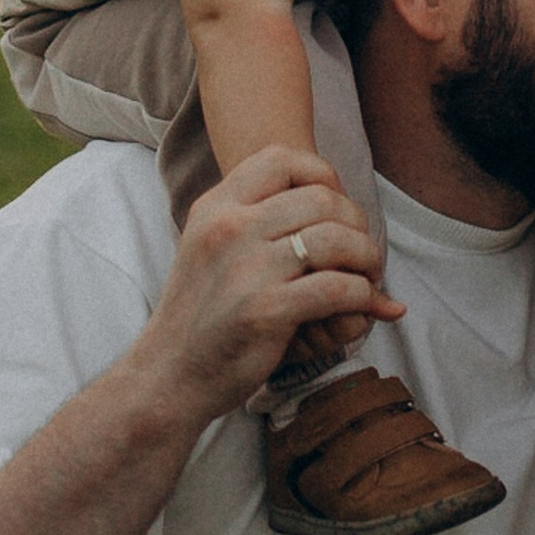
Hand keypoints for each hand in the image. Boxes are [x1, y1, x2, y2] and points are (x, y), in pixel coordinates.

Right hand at [128, 148, 400, 426]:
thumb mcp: (210, 250)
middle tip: (362, 254)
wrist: (167, 375)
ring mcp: (247, 269)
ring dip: (366, 259)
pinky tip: (363, 307)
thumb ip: (257, 225)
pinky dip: (362, 296)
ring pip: (336, 239)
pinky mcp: (266, 310)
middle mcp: (229, 228)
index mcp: (215, 208)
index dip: (323, 176)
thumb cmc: (199, 316)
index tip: (335, 210)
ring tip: (368, 279)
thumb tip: (334, 213)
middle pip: (321, 199)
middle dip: (356, 225)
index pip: (282, 159)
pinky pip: (338, 288)